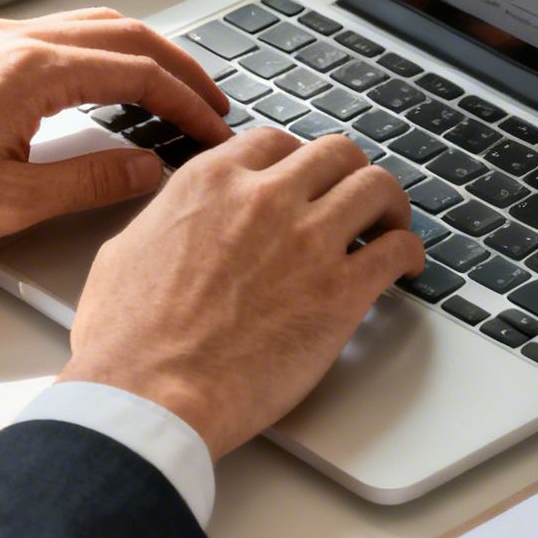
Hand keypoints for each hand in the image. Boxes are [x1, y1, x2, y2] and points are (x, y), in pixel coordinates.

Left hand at [0, 10, 231, 264]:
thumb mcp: (11, 202)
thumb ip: (91, 181)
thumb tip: (149, 170)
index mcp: (32, 69)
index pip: (139, 73)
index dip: (188, 102)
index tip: (215, 129)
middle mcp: (15, 40)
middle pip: (125, 34)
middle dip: (180, 67)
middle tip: (214, 102)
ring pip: (92, 26)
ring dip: (143, 54)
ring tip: (174, 90)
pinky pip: (59, 35)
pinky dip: (103, 53)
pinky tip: (108, 83)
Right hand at [60, 128, 425, 458]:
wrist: (149, 394)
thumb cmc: (127, 340)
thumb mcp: (127, 250)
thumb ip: (168, 222)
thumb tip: (179, 223)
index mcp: (212, 182)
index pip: (273, 143)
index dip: (295, 162)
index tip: (303, 181)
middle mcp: (265, 198)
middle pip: (335, 153)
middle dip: (348, 172)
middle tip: (354, 199)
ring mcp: (309, 240)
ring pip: (377, 187)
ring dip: (389, 204)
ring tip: (391, 225)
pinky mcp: (341, 291)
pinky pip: (397, 250)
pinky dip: (410, 252)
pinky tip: (407, 266)